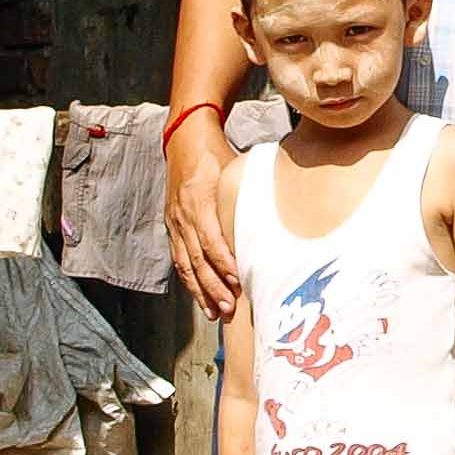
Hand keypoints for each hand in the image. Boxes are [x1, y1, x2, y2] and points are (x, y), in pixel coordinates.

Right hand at [165, 113, 241, 316]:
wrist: (184, 141)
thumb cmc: (216, 155)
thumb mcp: (234, 168)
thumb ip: (249, 193)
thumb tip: (282, 211)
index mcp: (200, 199)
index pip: (211, 239)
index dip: (224, 263)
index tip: (238, 281)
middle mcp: (184, 214)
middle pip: (197, 258)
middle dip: (213, 286)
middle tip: (229, 308)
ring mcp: (175, 222)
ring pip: (186, 264)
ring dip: (201, 290)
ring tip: (215, 312)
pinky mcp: (172, 227)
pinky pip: (179, 259)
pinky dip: (190, 281)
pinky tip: (201, 298)